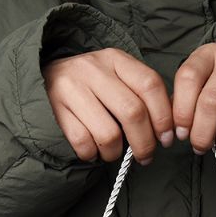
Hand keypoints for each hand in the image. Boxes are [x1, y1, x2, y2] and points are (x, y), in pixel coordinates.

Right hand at [44, 48, 173, 163]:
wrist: (45, 76)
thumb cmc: (93, 87)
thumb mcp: (118, 78)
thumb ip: (142, 96)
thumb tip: (170, 127)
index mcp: (116, 59)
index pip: (150, 85)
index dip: (164, 117)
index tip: (167, 139)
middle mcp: (93, 69)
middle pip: (133, 113)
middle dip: (145, 143)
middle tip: (146, 157)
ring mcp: (72, 88)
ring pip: (108, 134)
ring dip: (115, 153)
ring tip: (113, 152)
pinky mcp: (55, 108)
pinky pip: (84, 144)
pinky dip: (92, 154)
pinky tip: (92, 150)